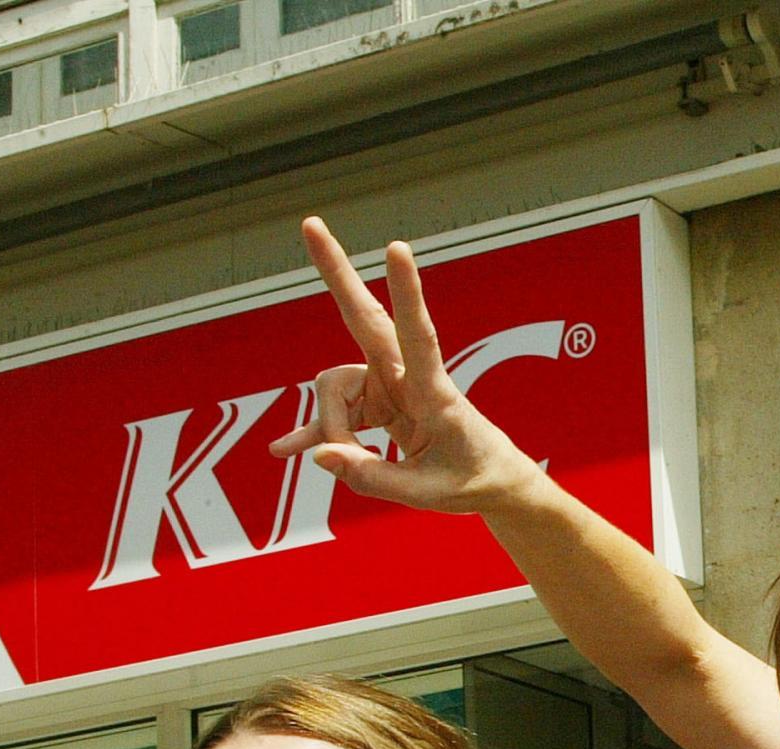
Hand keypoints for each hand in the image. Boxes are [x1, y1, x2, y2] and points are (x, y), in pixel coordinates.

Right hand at [270, 216, 547, 515]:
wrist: (494, 481)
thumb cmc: (473, 481)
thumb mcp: (428, 495)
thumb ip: (372, 478)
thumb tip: (321, 456)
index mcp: (436, 394)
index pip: (419, 335)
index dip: (407, 293)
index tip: (397, 248)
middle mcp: (408, 378)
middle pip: (364, 319)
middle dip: (336, 273)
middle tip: (309, 224)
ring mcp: (389, 385)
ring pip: (335, 390)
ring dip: (333, 429)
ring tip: (351, 463)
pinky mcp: (377, 400)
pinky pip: (334, 413)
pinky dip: (316, 434)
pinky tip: (285, 449)